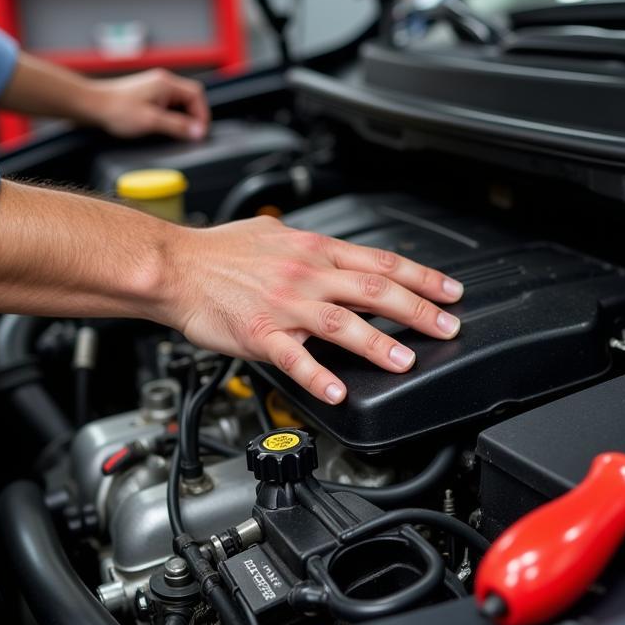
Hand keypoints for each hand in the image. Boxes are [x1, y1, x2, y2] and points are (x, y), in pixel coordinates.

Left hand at [85, 69, 209, 140]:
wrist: (91, 105)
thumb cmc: (116, 110)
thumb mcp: (152, 121)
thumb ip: (178, 126)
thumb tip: (198, 132)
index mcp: (166, 83)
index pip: (197, 95)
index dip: (202, 115)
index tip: (199, 132)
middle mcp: (162, 81)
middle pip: (190, 98)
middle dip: (193, 117)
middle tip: (189, 135)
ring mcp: (154, 87)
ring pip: (179, 102)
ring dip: (181, 117)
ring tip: (174, 132)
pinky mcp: (147, 94)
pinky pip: (168, 104)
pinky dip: (171, 116)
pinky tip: (162, 126)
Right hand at [165, 215, 463, 404]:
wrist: (174, 266)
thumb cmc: (219, 252)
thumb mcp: (275, 233)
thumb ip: (311, 247)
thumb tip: (334, 253)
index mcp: (314, 250)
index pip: (381, 261)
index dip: (421, 277)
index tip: (450, 292)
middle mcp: (306, 274)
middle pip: (374, 290)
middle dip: (418, 310)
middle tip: (448, 327)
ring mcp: (284, 304)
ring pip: (342, 323)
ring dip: (379, 343)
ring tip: (407, 361)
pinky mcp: (260, 333)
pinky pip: (294, 358)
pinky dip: (318, 375)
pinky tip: (338, 391)